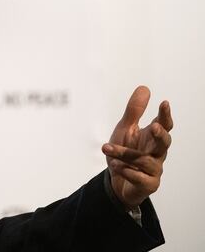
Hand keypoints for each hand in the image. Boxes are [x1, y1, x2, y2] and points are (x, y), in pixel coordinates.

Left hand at [102, 86, 172, 208]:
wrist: (117, 181)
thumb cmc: (125, 152)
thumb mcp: (125, 129)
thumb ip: (134, 111)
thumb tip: (144, 88)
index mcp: (152, 137)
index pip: (163, 124)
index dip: (165, 115)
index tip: (164, 103)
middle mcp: (156, 153)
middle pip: (164, 143)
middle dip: (161, 135)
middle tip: (154, 127)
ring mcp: (154, 169)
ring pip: (144, 160)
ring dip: (125, 153)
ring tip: (106, 148)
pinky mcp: (148, 184)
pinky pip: (139, 177)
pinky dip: (127, 171)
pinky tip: (116, 166)